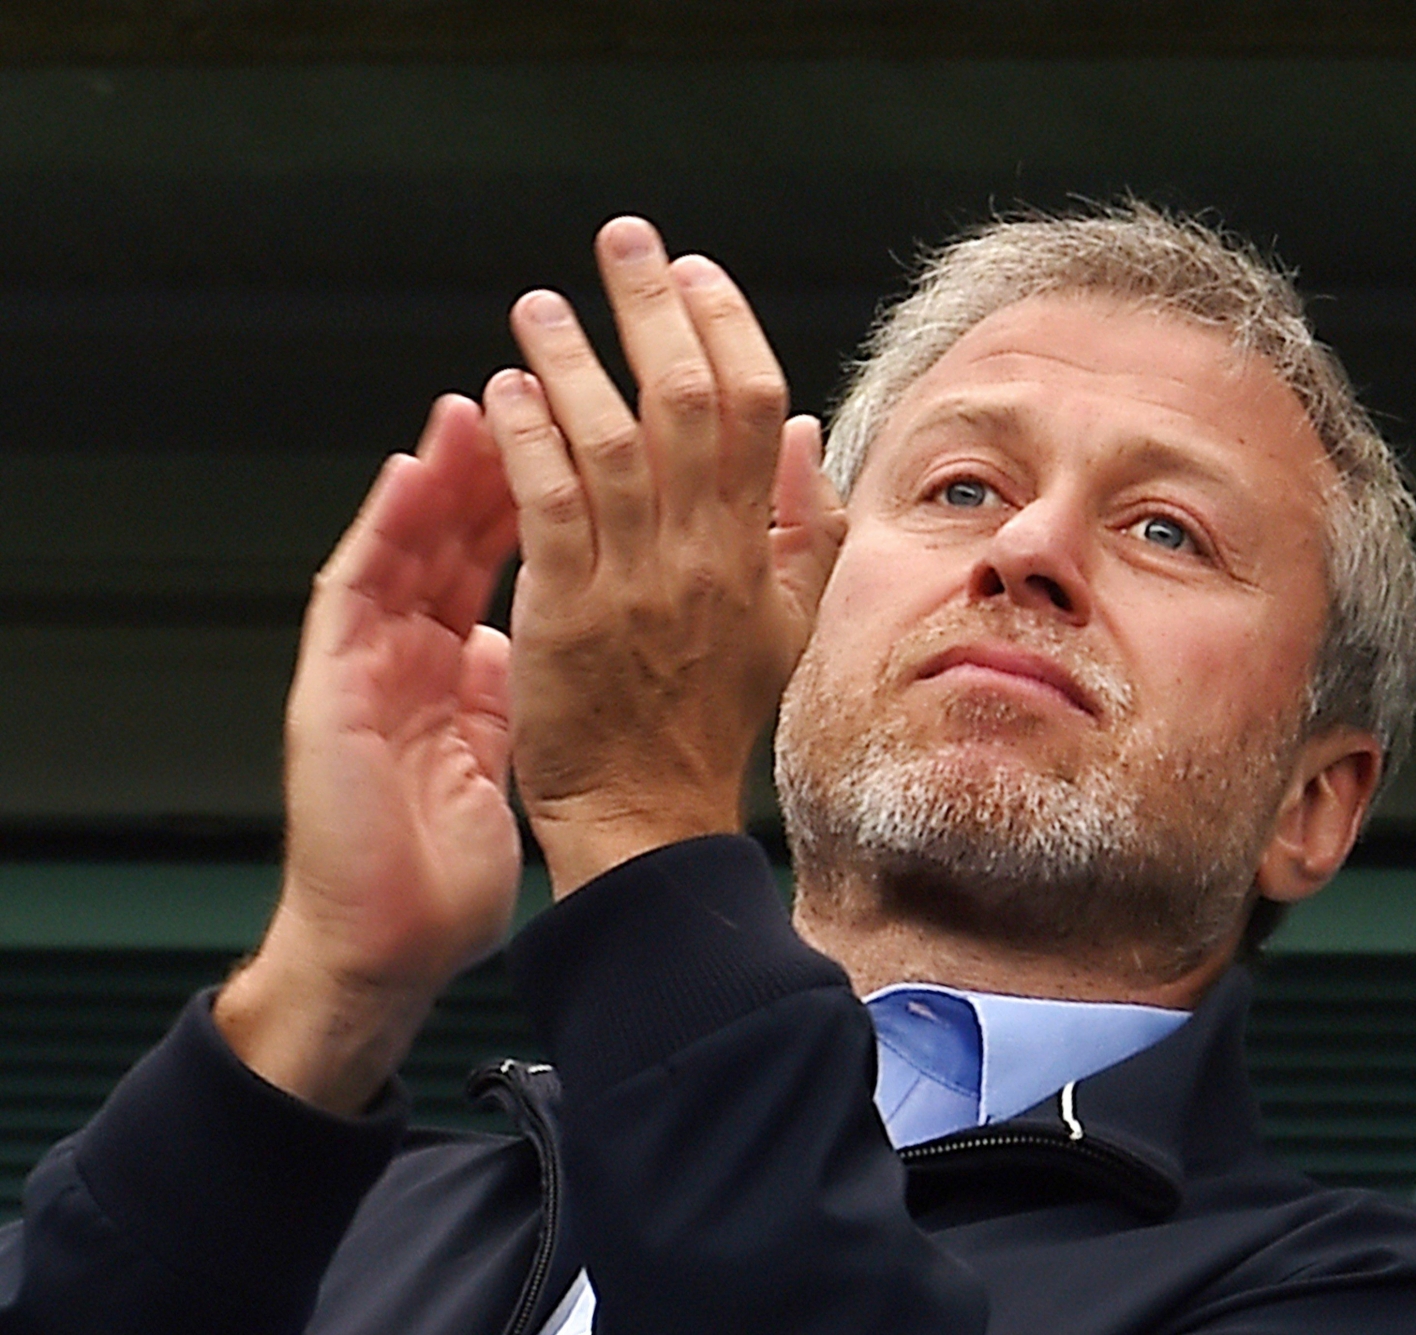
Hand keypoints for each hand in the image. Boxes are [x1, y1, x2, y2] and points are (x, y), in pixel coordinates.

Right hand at [216, 396, 521, 1113]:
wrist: (386, 947)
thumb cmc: (442, 871)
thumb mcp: (496, 760)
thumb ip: (500, 689)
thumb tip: (522, 639)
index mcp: (455, 669)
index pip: (507, 563)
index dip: (546, 497)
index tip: (596, 441)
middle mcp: (410, 653)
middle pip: (461, 537)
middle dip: (502, 462)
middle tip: (544, 392)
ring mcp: (368, 664)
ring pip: (407, 545)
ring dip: (441, 472)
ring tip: (480, 399)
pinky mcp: (333, 686)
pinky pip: (359, 590)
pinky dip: (385, 531)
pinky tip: (411, 473)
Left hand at [485, 217, 843, 896]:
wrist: (652, 813)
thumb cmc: (711, 720)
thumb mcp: (788, 625)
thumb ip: (807, 527)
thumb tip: (806, 429)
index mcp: (758, 551)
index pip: (758, 411)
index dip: (728, 329)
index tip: (697, 273)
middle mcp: (705, 555)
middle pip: (690, 402)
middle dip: (654, 309)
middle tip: (623, 242)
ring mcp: (637, 583)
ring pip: (615, 442)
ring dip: (575, 360)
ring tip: (540, 306)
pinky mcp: (570, 614)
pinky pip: (551, 505)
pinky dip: (528, 439)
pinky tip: (505, 391)